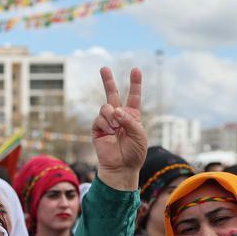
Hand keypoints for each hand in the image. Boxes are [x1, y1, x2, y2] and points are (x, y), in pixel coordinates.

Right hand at [92, 67, 145, 190]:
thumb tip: (114, 110)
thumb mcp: (139, 134)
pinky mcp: (97, 129)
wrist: (121, 167)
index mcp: (132, 116)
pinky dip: (105, 124)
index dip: (135, 83)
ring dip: (111, 116)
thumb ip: (129, 120)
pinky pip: (99, 118)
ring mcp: (107, 122)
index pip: (133, 96)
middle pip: (112, 94)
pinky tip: (110, 133)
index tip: (135, 70)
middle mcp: (118, 116)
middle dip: (108, 81)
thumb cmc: (134, 152)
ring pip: (105, 107)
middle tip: (103, 68)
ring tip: (115, 129)